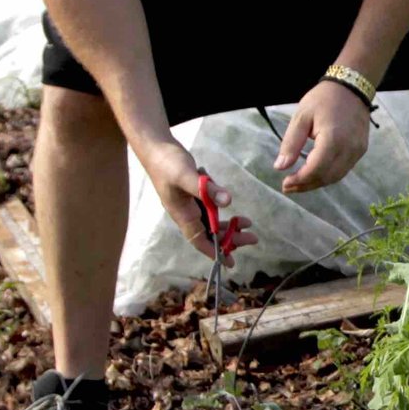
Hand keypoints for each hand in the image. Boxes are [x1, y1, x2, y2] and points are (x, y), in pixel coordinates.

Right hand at [134, 140, 256, 260]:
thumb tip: (227, 202)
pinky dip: (220, 206)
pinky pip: (210, 206)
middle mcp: (186, 213)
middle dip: (230, 238)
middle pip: (210, 233)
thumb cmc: (167, 163)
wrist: (155, 146)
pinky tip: (227, 200)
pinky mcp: (193, 193)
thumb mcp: (186, 175)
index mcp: (182, 214)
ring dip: (229, 225)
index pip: (199, 240)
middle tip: (253, 238)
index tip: (230, 262)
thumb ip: (206, 188)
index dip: (214, 252)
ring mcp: (190, 203)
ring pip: (212, 221)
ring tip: (248, 224)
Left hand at [275, 80, 372, 192]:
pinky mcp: (361, 150)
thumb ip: (291, 143)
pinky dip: (328, 175)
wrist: (351, 87)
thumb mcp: (301, 117)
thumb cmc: (323, 99)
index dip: (300, 180)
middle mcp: (348, 149)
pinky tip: (315, 174)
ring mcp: (357, 151)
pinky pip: (344, 169)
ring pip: (336, 177)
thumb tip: (280, 167)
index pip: (315, 169)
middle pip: (326, 177)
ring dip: (317, 183)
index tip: (284, 183)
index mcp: (332, 139)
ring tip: (299, 184)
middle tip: (288, 187)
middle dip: (306, 185)